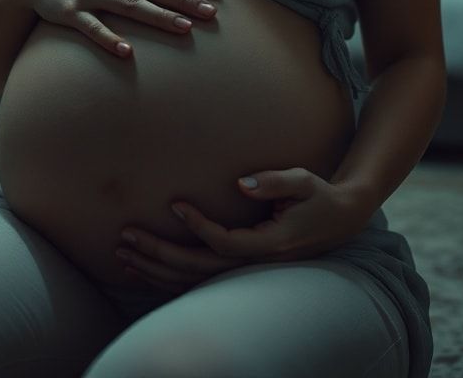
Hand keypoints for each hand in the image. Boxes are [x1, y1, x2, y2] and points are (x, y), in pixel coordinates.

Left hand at [116, 168, 377, 294]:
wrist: (339, 220)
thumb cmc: (318, 195)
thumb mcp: (304, 182)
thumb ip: (274, 181)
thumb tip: (240, 183)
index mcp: (270, 244)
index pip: (225, 242)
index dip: (198, 226)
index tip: (174, 203)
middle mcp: (255, 264)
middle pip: (198, 268)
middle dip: (159, 254)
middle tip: (126, 236)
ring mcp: (246, 271)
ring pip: (193, 280)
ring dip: (156, 269)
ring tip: (123, 252)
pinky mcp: (239, 268)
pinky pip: (197, 281)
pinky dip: (167, 278)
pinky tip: (142, 268)